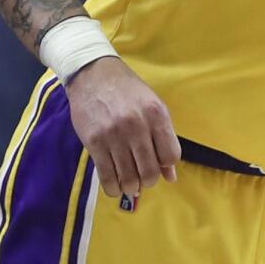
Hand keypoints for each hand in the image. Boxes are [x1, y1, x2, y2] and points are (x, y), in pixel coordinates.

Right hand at [66, 56, 179, 204]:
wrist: (93, 74)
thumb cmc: (128, 91)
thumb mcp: (154, 108)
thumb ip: (164, 139)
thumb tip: (171, 176)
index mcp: (156, 116)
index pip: (171, 155)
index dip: (167, 166)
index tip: (160, 165)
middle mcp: (137, 126)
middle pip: (150, 170)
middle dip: (149, 181)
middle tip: (144, 180)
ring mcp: (114, 135)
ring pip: (128, 177)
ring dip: (131, 187)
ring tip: (130, 185)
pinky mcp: (93, 142)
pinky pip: (106, 175)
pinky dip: (113, 188)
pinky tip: (115, 188)